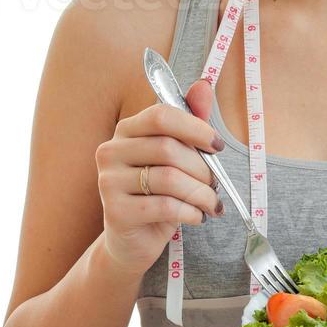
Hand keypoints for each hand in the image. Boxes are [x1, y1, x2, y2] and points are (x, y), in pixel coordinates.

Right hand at [95, 78, 225, 275]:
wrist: (132, 242)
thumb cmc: (158, 195)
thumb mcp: (178, 157)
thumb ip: (190, 121)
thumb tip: (203, 84)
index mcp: (126, 131)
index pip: (161, 115)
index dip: (195, 128)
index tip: (218, 146)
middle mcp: (111, 151)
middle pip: (168, 148)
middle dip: (202, 168)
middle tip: (215, 185)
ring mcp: (108, 182)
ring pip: (169, 179)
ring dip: (201, 193)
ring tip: (210, 204)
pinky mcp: (115, 212)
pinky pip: (164, 207)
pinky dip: (190, 212)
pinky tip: (196, 217)